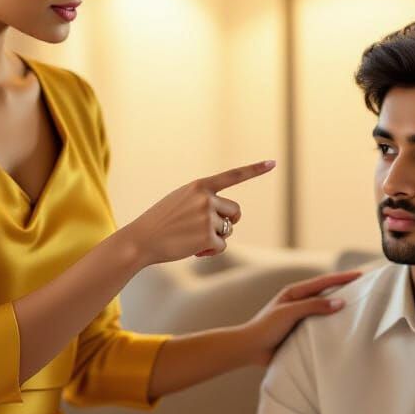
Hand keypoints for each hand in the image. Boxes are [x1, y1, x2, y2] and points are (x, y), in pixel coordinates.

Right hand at [122, 160, 274, 265]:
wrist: (141, 239)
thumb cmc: (161, 222)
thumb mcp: (180, 201)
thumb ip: (204, 201)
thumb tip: (230, 221)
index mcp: (200, 186)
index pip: (233, 176)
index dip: (254, 169)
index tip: (273, 162)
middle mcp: (206, 198)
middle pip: (234, 211)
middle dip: (228, 222)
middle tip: (208, 230)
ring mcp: (207, 217)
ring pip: (228, 230)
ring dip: (216, 238)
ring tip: (193, 239)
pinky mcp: (207, 236)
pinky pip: (222, 245)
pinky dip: (211, 250)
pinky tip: (194, 250)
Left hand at [241, 271, 362, 366]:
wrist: (250, 348)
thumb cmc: (266, 327)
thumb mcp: (289, 313)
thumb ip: (313, 306)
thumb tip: (340, 303)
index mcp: (295, 293)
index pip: (324, 282)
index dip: (342, 278)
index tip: (360, 275)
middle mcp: (299, 303)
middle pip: (327, 294)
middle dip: (345, 290)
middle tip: (365, 289)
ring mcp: (301, 318)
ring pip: (325, 311)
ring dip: (340, 310)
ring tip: (360, 310)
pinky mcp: (301, 333)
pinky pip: (321, 327)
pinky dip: (333, 327)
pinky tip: (345, 332)